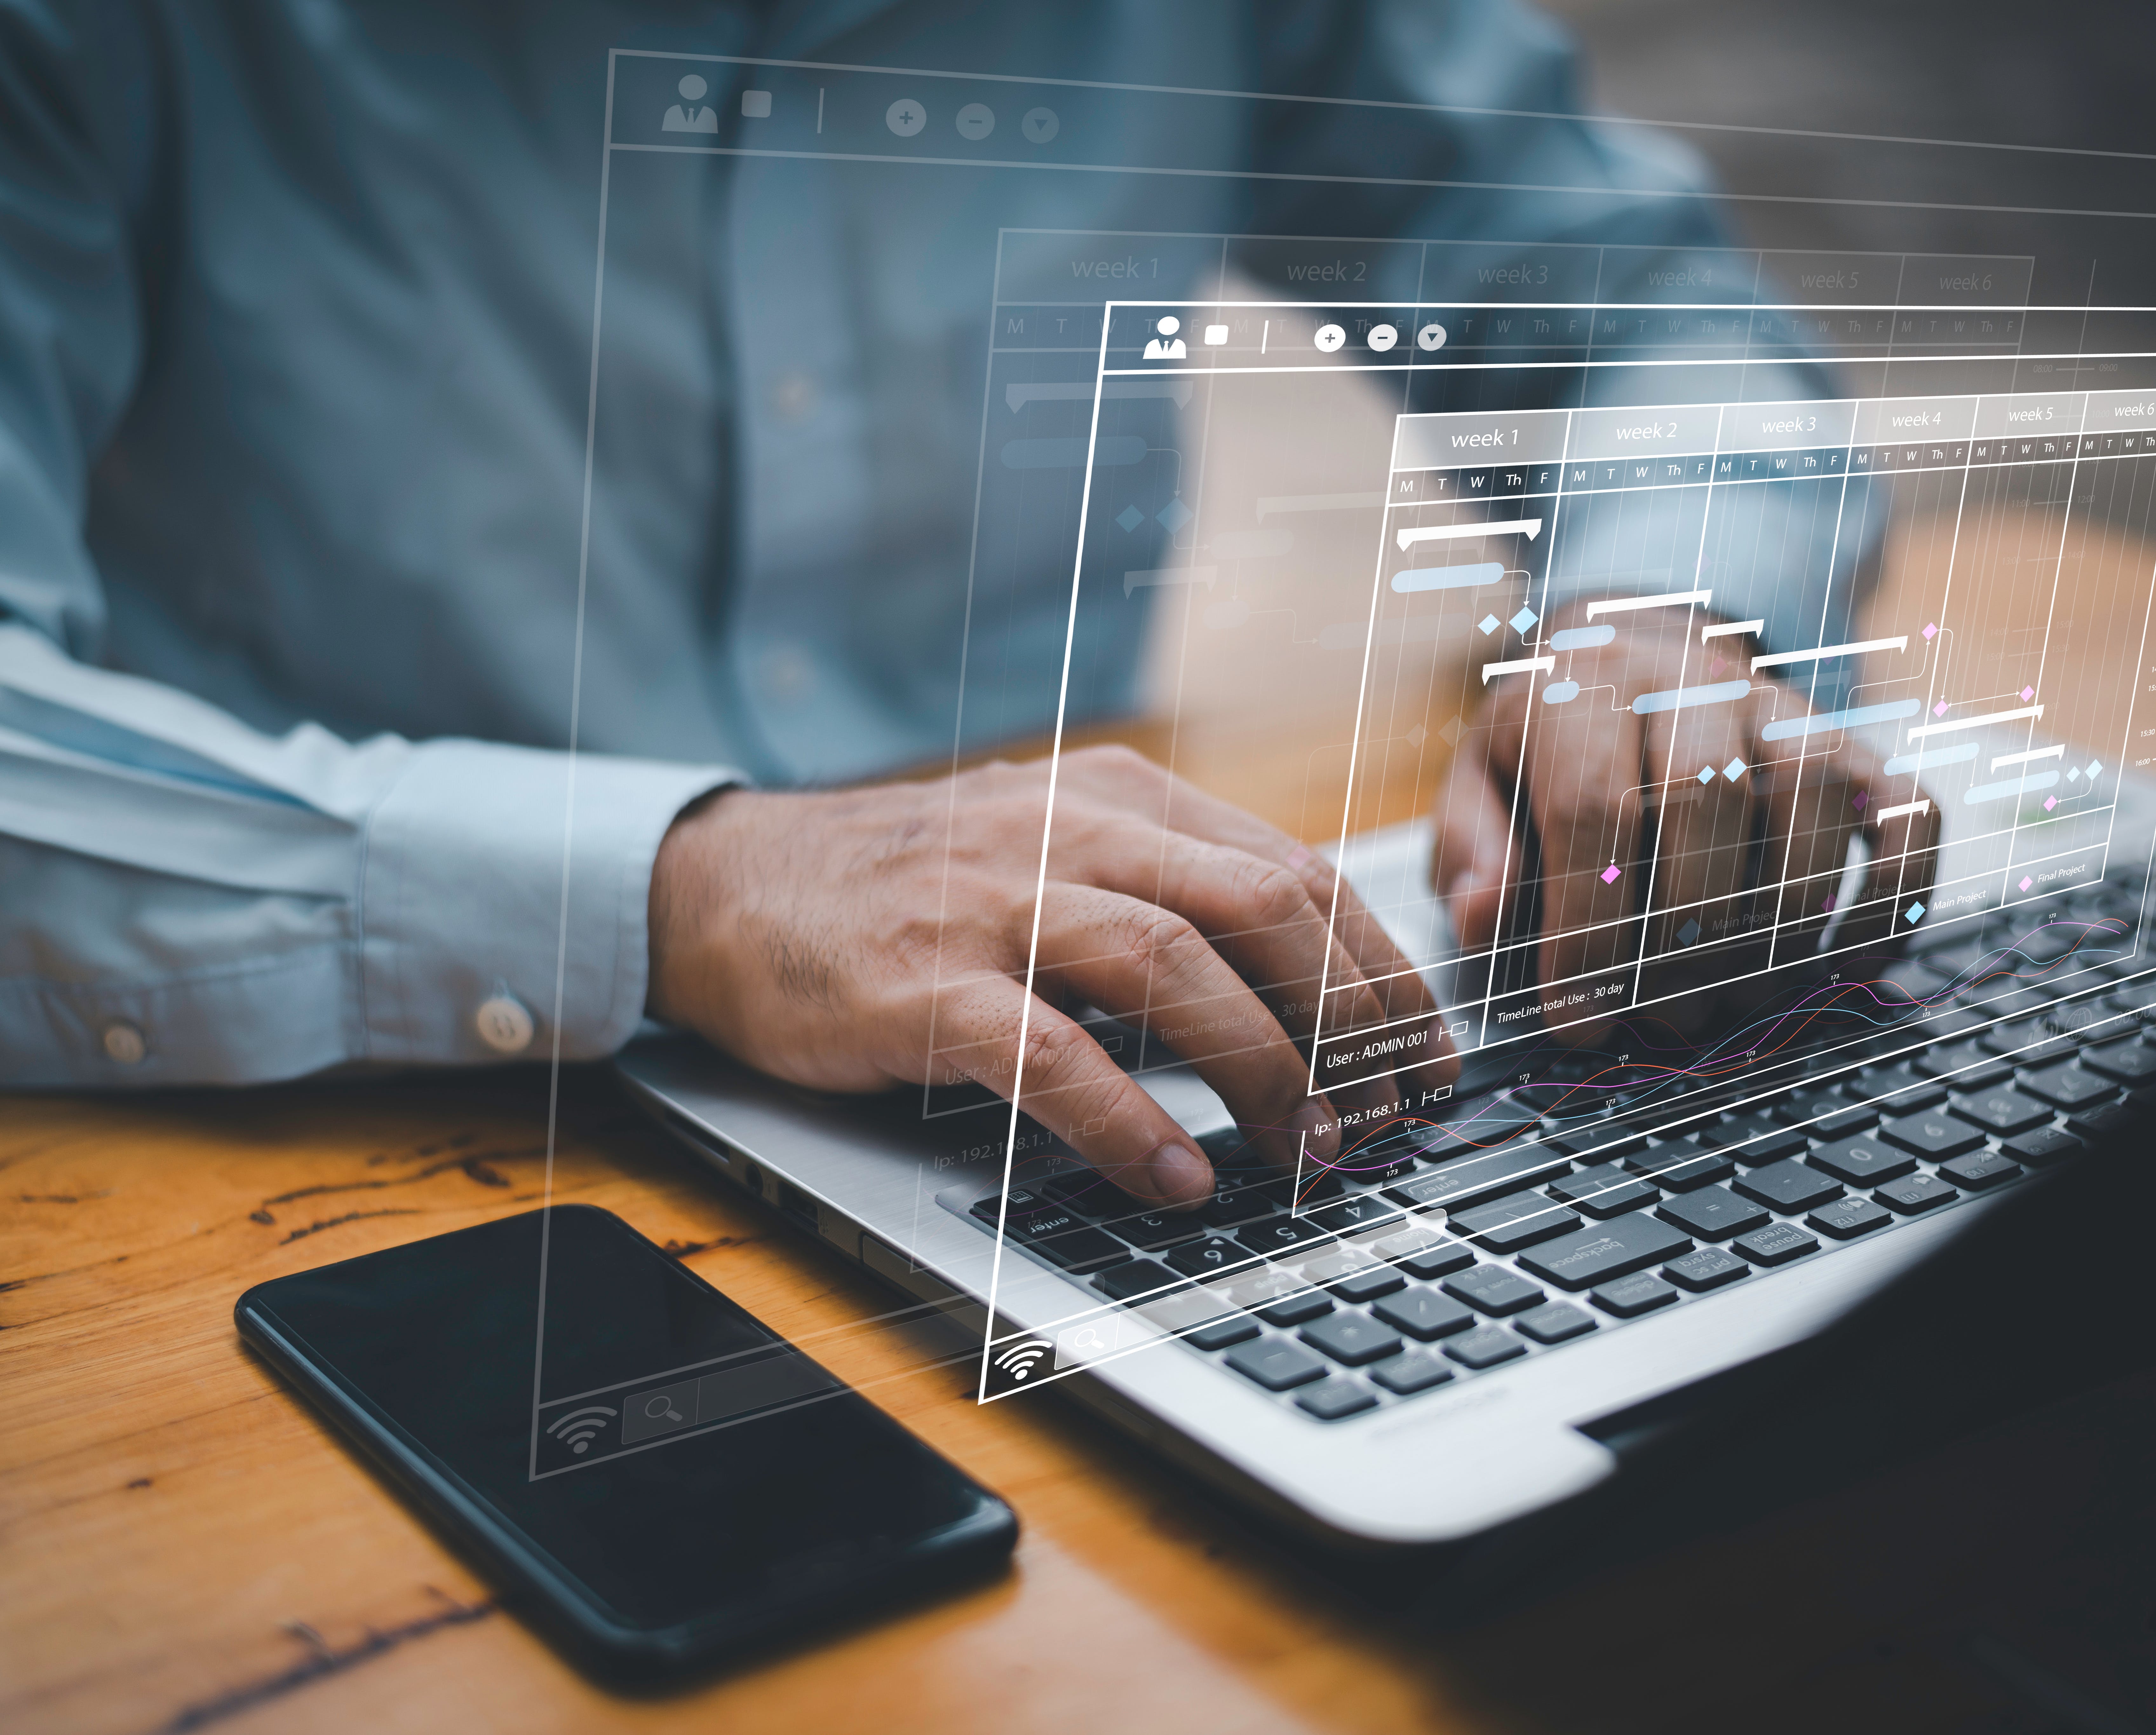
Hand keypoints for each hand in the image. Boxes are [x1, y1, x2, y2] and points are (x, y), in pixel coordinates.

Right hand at [649, 745, 1459, 1207]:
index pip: (1294, 872)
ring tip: (1311, 1150)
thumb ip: (1168, 899)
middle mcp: (1069, 831)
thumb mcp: (1057, 855)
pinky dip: (1129, 1121)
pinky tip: (1179, 1176)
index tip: (1423, 1053)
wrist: (732, 886)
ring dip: (1264, 1068)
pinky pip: (1052, 1054)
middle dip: (1348, 1019)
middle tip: (1387, 1112)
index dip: (1378, 971)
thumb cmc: (913, 887)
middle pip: (1260, 908)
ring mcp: (994, 904)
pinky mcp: (923, 985)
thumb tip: (1305, 993)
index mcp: (1120, 797)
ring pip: (1174, 968)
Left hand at [1434, 604, 1939, 1041]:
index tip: (1577, 1019)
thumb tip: (1483, 914)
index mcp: (1583, 688)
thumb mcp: (1479, 787)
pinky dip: (1894, 894)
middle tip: (1663, 1020)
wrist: (1632, 662)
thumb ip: (1471, 852)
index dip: (1586, 930)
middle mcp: (1692, 681)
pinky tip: (1845, 963)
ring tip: (1740, 1000)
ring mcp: (1786, 707)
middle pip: (1708, 798)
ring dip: (1783, 918)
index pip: (1592, 808)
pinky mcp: (1859, 744)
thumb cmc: (1549, 751)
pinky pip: (1909, 811)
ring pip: (1812, 796)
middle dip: (1684, 934)